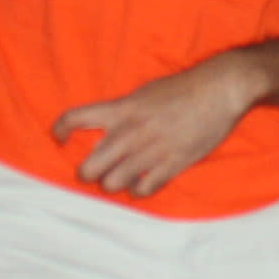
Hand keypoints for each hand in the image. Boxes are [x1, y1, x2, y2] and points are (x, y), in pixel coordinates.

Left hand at [54, 52, 263, 198]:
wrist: (219, 90)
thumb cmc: (182, 88)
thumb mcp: (145, 93)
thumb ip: (123, 111)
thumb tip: (104, 128)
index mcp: (122, 109)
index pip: (75, 119)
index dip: (60, 130)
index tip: (60, 138)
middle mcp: (130, 132)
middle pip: (88, 167)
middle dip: (87, 173)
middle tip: (93, 171)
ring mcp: (149, 151)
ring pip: (112, 184)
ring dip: (112, 184)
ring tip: (119, 178)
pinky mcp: (170, 165)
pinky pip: (142, 190)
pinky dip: (137, 190)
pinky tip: (141, 183)